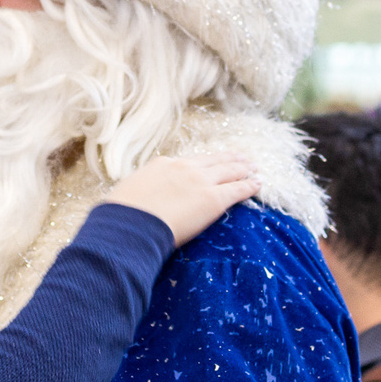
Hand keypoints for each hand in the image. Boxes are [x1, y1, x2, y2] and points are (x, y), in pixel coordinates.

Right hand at [107, 153, 261, 247]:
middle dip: (228, 159)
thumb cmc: (123, 215)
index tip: (210, 162)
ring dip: (242, 168)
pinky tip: (257, 184)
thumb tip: (133, 203)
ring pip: (228, 171)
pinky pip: (237, 189)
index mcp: (162, 165)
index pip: (189, 161)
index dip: (203, 162)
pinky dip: (249, 185)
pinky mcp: (213, 199)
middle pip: (213, 161)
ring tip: (252, 167)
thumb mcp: (128, 195)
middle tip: (241, 158)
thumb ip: (140, 194)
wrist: (132, 223)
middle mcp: (184, 168)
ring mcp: (200, 181)